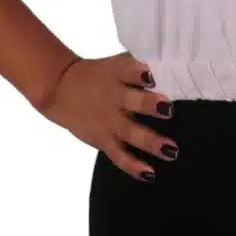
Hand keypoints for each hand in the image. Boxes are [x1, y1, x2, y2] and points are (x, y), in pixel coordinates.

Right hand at [38, 51, 179, 181]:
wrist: (61, 88)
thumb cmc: (100, 73)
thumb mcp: (117, 62)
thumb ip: (140, 63)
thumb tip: (174, 62)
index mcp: (118, 74)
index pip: (129, 70)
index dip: (141, 72)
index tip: (155, 76)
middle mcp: (113, 97)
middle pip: (132, 102)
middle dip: (150, 105)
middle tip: (169, 110)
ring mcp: (108, 121)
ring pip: (130, 133)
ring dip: (150, 142)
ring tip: (171, 150)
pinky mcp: (102, 140)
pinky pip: (118, 155)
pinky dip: (133, 166)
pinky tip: (150, 174)